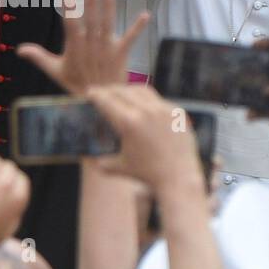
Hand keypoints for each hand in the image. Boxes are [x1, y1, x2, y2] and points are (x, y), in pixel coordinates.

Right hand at [17, 0, 149, 94]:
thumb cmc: (76, 84)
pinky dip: (138, 28)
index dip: (70, 9)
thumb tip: (19, 49)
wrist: (98, 101)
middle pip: (91, 21)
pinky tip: (146, 14)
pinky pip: (130, 39)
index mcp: (75, 47)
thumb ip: (38, 57)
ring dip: (109, 9)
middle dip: (91, 4)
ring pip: (108, 25)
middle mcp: (91, 45)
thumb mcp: (55, 71)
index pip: (71, 24)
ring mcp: (106, 49)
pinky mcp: (120, 53)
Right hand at [86, 84, 202, 193]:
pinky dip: (146, 100)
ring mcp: (163, 110)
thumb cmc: (148, 174)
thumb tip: (92, 158)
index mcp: (128, 123)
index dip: (96, 95)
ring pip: (141, 90)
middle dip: (109, 90)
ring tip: (121, 93)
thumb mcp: (120, 167)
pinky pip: (158, 100)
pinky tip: (142, 105)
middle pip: (122, 92)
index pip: (107, 101)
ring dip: (128, 90)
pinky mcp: (176, 112)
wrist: (179, 178)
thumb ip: (102, 162)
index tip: (90, 92)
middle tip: (103, 93)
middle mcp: (146, 111)